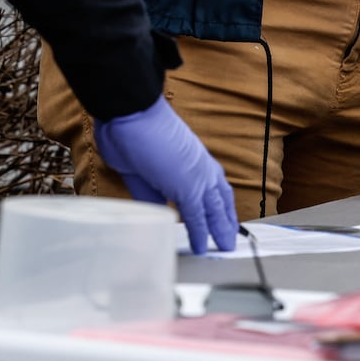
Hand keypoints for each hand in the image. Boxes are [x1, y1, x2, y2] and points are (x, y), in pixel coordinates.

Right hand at [94, 95, 238, 254]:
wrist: (130, 113)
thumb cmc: (130, 130)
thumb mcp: (142, 167)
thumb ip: (152, 191)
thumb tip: (158, 211)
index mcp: (192, 157)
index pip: (212, 184)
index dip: (218, 202)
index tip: (221, 216)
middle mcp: (200, 167)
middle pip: (220, 198)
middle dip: (225, 219)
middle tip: (229, 238)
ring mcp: (198, 177)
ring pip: (215, 209)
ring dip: (220, 229)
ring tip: (224, 247)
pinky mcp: (189, 188)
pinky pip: (199, 217)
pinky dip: (201, 233)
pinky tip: (201, 246)